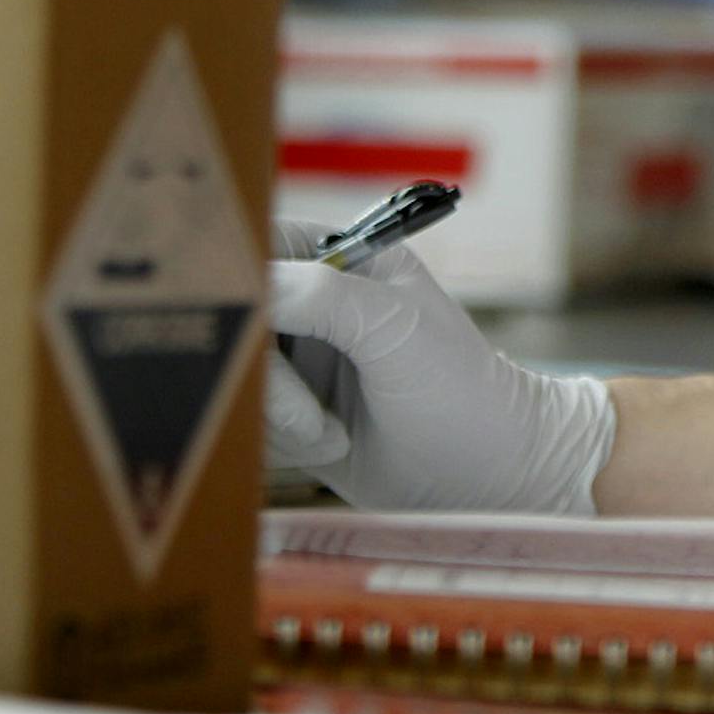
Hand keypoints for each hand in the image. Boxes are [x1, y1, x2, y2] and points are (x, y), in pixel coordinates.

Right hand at [262, 219, 613, 512]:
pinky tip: (331, 444)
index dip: (232, 279)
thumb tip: (246, 285)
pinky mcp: (283, 411)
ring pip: (229, 373)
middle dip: (263, 373)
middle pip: (229, 317)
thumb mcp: (395, 326)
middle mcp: (308, 301)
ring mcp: (292, 356)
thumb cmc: (458, 388)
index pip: (256, 242)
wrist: (484, 472)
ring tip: (333, 431)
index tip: (240, 324)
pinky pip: (242, 417)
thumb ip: (322, 294)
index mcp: (339, 256)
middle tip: (306, 410)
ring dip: (276, 415)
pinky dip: (277, 440)